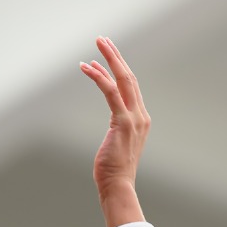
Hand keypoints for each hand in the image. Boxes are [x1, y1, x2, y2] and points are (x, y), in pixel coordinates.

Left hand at [80, 36, 150, 202]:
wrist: (118, 187)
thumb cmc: (114, 171)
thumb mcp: (117, 145)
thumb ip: (118, 131)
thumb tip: (113, 128)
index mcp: (140, 119)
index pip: (130, 87)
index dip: (118, 69)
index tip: (105, 57)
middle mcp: (140, 115)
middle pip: (128, 77)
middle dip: (115, 56)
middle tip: (102, 40)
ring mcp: (133, 118)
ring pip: (122, 79)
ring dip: (109, 58)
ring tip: (97, 43)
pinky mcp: (122, 123)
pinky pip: (110, 92)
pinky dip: (98, 77)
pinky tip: (86, 67)